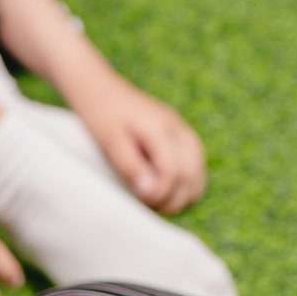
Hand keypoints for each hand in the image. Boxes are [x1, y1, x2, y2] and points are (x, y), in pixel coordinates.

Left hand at [63, 70, 206, 213]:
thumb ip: (130, 167)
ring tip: (159, 202)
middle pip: (192, 174)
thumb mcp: (109, 142)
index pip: (173, 172)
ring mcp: (181, 129)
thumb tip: (150, 193)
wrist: (98, 87)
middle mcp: (177, 127)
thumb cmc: (100, 115)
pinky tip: (168, 190)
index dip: (160, 194)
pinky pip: (195, 163)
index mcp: (160, 128)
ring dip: (184, 193)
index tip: (142, 202)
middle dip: (174, 198)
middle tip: (151, 208)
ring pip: (198, 170)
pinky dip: (187, 182)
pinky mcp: (179, 133)